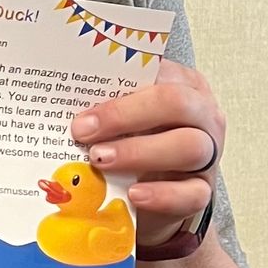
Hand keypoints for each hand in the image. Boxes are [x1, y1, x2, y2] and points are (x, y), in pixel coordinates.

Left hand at [70, 58, 222, 250]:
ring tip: (100, 160)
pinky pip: (191, 193)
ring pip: (188, 146)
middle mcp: (201, 115)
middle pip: (177, 104)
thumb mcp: (121, 119)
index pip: (159, 72)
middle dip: (126, 115)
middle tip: (83, 130)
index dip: (120, 81)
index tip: (81, 96)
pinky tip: (134, 194)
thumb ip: (103, 105)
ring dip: (139, 152)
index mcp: (183, 85)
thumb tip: (60, 102)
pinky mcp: (202, 191)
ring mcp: (207, 154)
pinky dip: (161, 194)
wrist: (153, 195)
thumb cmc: (134, 143)